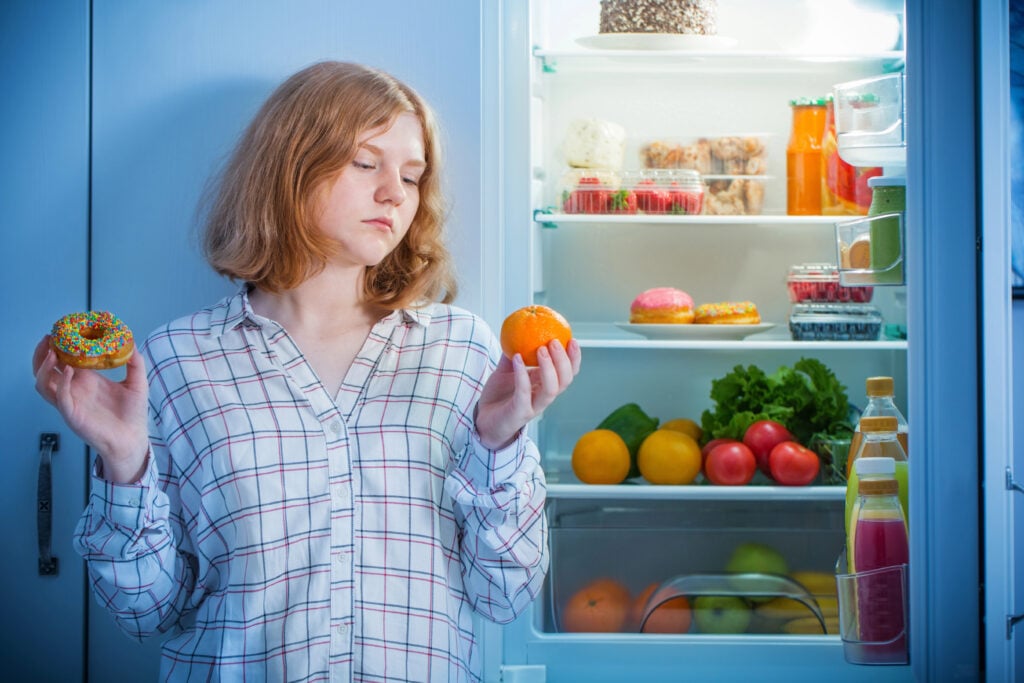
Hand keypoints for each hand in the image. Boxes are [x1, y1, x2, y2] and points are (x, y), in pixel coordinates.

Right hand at [32, 336, 150, 482]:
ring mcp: (70, 402)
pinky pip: (59, 398)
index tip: (64, 329)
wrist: (133, 438)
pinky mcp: (72, 414)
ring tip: (52, 352)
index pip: (66, 359)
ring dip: (43, 367)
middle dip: (43, 352)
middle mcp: (74, 389)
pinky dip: (61, 383)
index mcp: (86, 380)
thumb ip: (135, 362)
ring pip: (43, 383)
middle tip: (49, 338)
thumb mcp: (137, 382)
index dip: (62, 345)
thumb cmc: (132, 413)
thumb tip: (132, 340)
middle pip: (46, 369)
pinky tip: (69, 371)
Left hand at [475, 338, 581, 449]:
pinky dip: (522, 375)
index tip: (572, 339)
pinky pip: (524, 393)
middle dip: (564, 360)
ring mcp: (533, 406)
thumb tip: (518, 329)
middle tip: (554, 342)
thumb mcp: (507, 369)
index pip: (568, 373)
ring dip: (549, 369)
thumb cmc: (498, 395)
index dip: (574, 358)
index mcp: (544, 385)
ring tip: (541, 349)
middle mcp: (543, 397)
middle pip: (565, 381)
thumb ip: (514, 352)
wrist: (482, 419)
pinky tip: (517, 358)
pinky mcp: (519, 413)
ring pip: (551, 390)